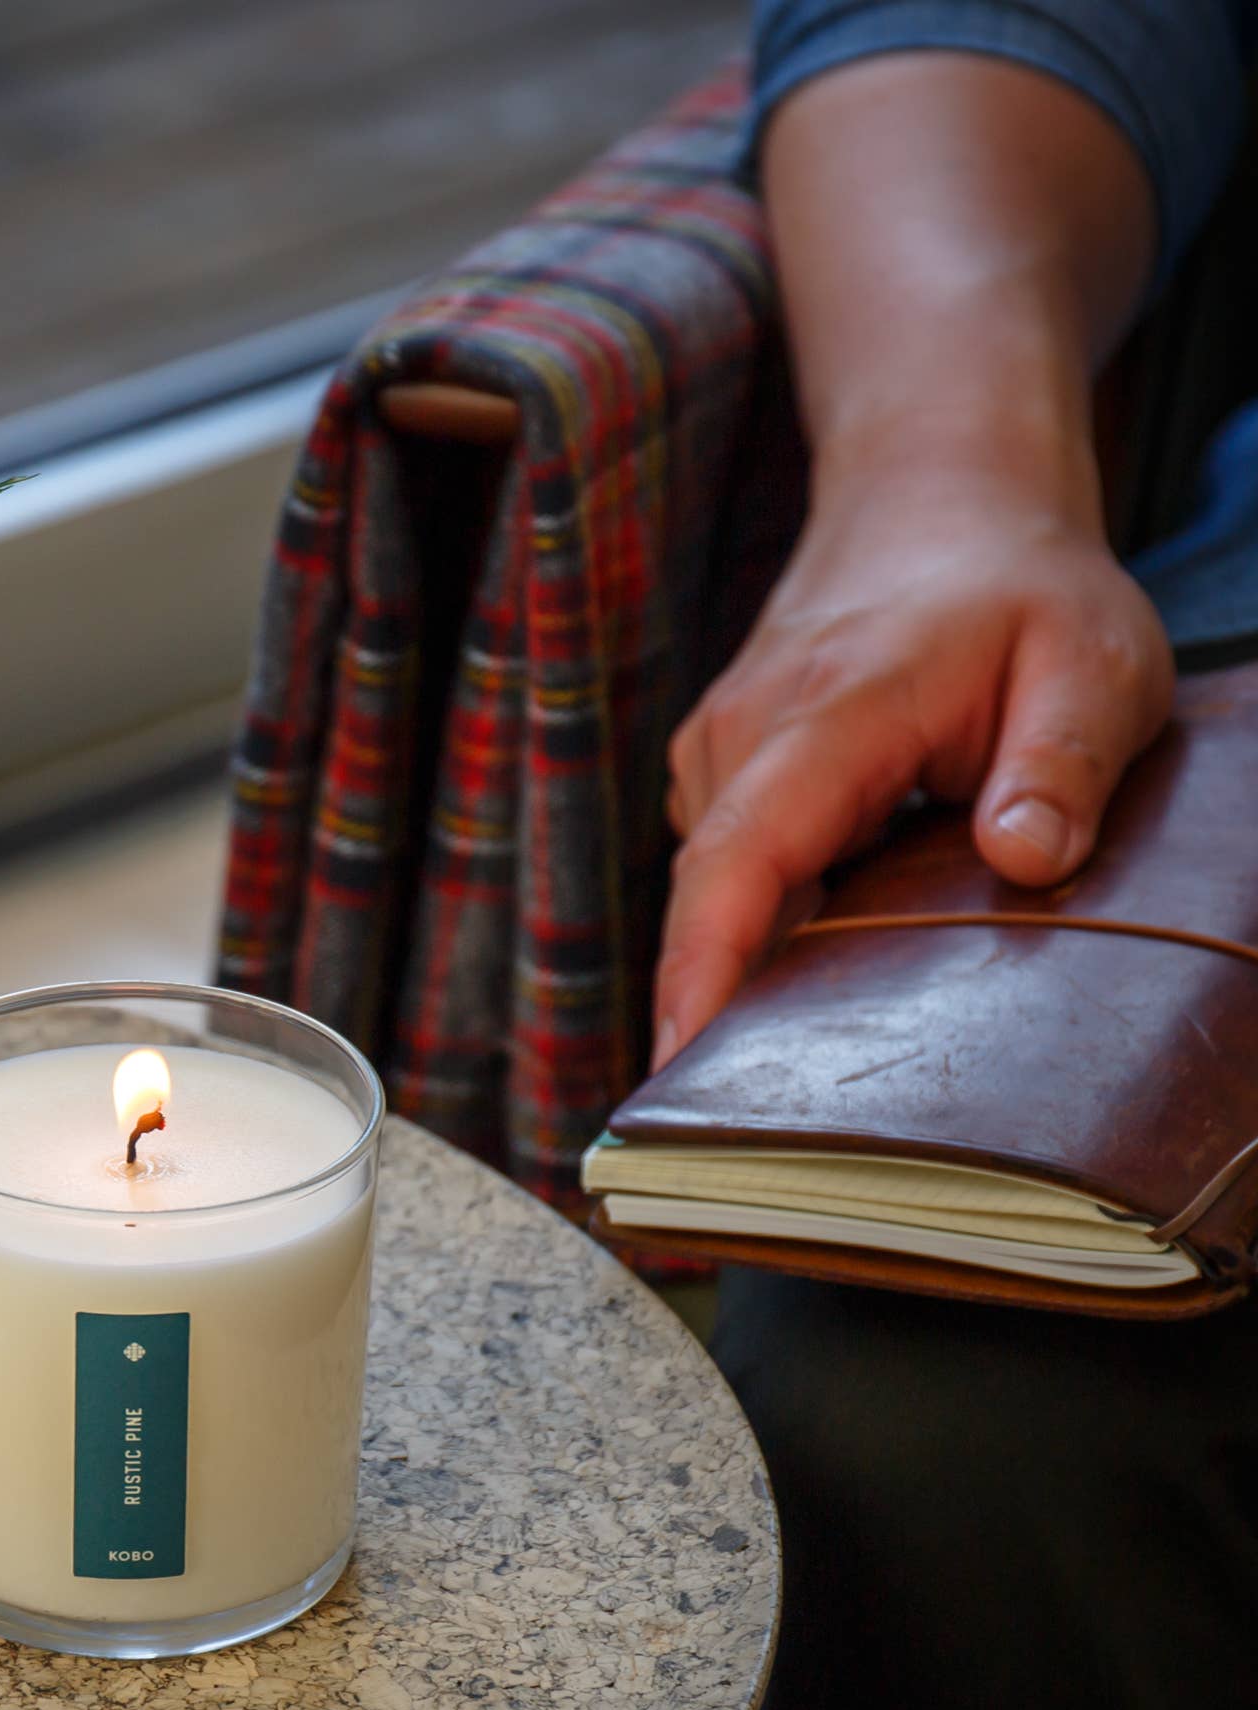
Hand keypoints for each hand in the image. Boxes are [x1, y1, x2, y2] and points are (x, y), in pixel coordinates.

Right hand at [652, 462, 1170, 1067]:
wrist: (931, 503)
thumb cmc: (1019, 587)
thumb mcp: (1092, 658)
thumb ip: (1064, 758)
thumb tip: (1023, 858)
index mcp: (828, 715)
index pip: (738, 858)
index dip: (703, 970)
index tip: (680, 1069)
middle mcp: (742, 736)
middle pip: (709, 899)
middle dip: (713, 1013)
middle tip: (741, 1141)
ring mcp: (718, 751)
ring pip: (715, 888)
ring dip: (744, 970)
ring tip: (789, 1074)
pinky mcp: (720, 769)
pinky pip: (726, 867)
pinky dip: (757, 925)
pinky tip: (810, 971)